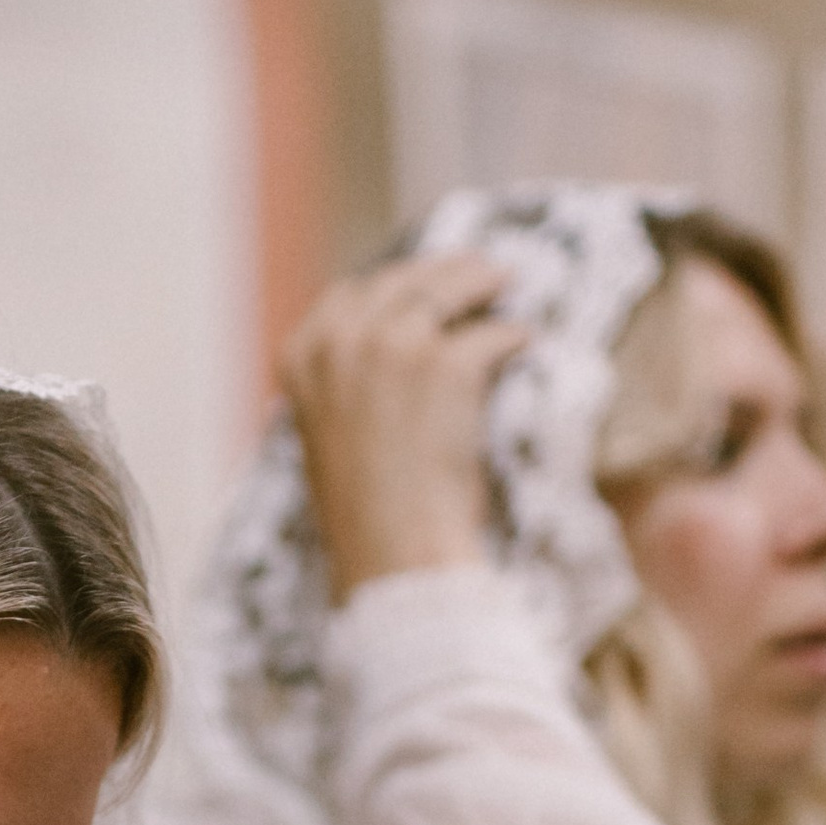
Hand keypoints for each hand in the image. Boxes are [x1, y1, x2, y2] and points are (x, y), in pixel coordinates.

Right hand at [278, 250, 523, 601]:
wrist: (392, 552)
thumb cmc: (366, 515)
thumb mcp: (334, 437)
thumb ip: (349, 386)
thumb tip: (398, 350)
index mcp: (302, 359)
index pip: (347, 298)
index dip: (390, 287)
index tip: (418, 285)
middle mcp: (340, 341)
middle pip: (401, 281)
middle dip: (441, 272)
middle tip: (478, 272)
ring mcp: (392, 345)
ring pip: (448, 290)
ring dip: (481, 281)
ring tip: (506, 283)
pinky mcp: (446, 363)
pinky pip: (491, 334)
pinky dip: (511, 336)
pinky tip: (523, 341)